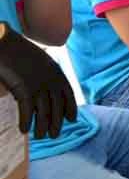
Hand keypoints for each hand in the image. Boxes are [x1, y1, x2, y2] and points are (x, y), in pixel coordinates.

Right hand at [0, 22, 76, 138]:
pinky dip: (26, 121)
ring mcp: (38, 84)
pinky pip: (27, 110)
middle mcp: (51, 79)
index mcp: (56, 71)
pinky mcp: (23, 88)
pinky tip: (24, 129)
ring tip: (40, 136)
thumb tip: (46, 92)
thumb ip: (46, 75)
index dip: (71, 108)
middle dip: (57, 122)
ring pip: (44, 111)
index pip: (68, 93)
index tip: (72, 119)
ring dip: (42, 126)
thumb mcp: (40, 61)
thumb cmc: (18, 51)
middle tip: (54, 135)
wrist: (4, 42)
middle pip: (57, 106)